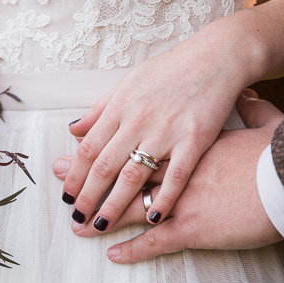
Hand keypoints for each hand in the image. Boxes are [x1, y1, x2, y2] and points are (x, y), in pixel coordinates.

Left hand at [60, 0, 283, 233]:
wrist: (216, 56)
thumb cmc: (171, 70)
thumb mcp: (128, 83)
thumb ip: (100, 110)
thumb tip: (73, 130)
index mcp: (120, 107)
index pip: (88, 148)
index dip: (75, 176)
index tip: (66, 197)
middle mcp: (138, 120)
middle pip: (105, 166)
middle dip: (88, 196)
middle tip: (76, 219)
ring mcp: (166, 130)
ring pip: (133, 176)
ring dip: (115, 204)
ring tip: (102, 226)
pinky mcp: (195, 139)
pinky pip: (176, 176)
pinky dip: (163, 198)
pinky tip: (151, 219)